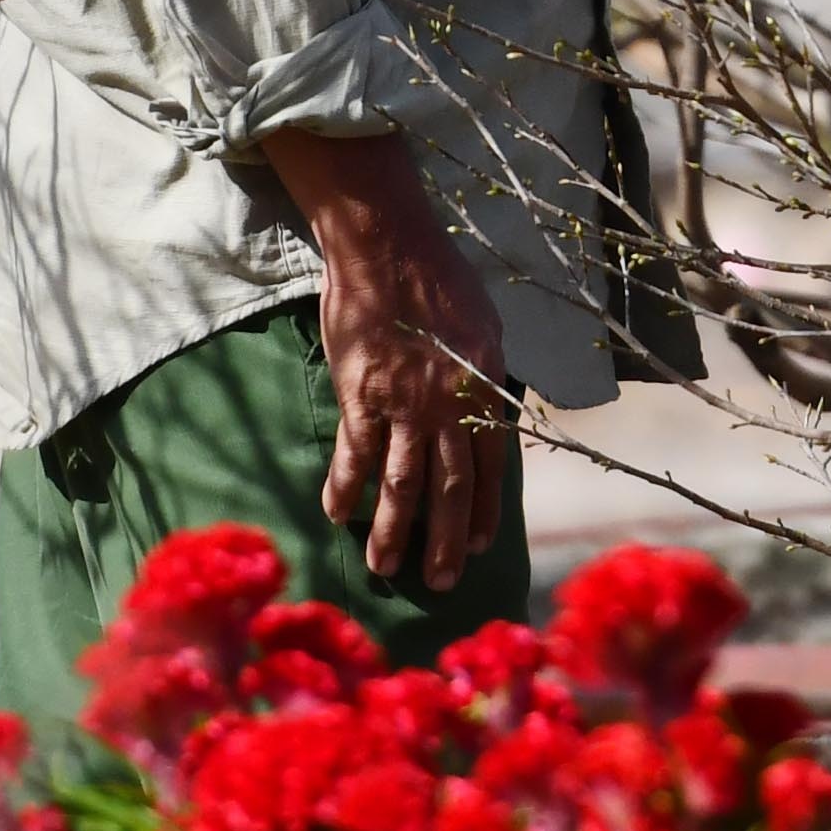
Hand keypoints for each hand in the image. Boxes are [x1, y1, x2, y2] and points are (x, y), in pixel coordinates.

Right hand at [261, 126, 516, 595]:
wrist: (390, 247)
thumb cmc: (442, 281)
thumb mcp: (487, 329)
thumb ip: (488, 378)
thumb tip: (494, 414)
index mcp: (484, 392)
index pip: (489, 468)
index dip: (481, 511)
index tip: (475, 546)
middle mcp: (448, 407)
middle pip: (447, 489)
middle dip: (443, 542)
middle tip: (438, 583)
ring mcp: (402, 404)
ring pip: (400, 484)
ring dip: (391, 532)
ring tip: (383, 569)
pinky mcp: (359, 395)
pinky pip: (353, 453)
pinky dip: (345, 486)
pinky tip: (337, 515)